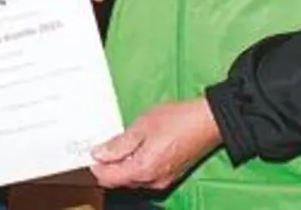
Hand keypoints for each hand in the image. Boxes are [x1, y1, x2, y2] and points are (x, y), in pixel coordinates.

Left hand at [89, 98, 221, 191]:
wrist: (209, 122)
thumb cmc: (178, 120)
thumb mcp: (142, 126)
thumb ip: (119, 144)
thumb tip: (99, 153)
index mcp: (142, 169)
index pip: (108, 178)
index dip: (96, 165)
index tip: (92, 151)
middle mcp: (151, 181)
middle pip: (119, 181)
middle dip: (108, 166)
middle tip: (104, 144)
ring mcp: (162, 180)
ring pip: (132, 179)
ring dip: (122, 165)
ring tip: (122, 142)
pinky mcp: (169, 176)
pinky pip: (145, 176)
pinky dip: (136, 165)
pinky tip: (138, 148)